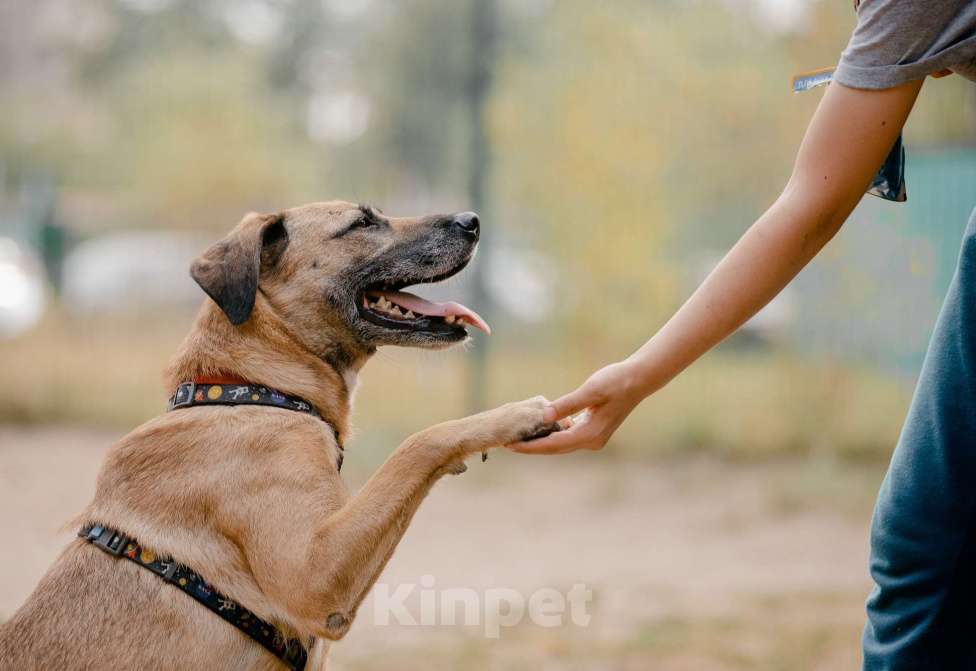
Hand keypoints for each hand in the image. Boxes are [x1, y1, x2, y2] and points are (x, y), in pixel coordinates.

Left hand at [507, 359, 651, 454]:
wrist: (639, 379)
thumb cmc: (616, 381)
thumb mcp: (591, 390)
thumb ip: (567, 404)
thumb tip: (544, 416)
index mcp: (590, 434)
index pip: (553, 445)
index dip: (530, 446)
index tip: (510, 445)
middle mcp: (591, 441)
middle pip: (554, 448)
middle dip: (531, 446)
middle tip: (506, 442)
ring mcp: (593, 437)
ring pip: (560, 443)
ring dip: (540, 440)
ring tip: (518, 436)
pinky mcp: (593, 429)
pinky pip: (567, 435)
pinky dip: (552, 432)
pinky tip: (538, 427)